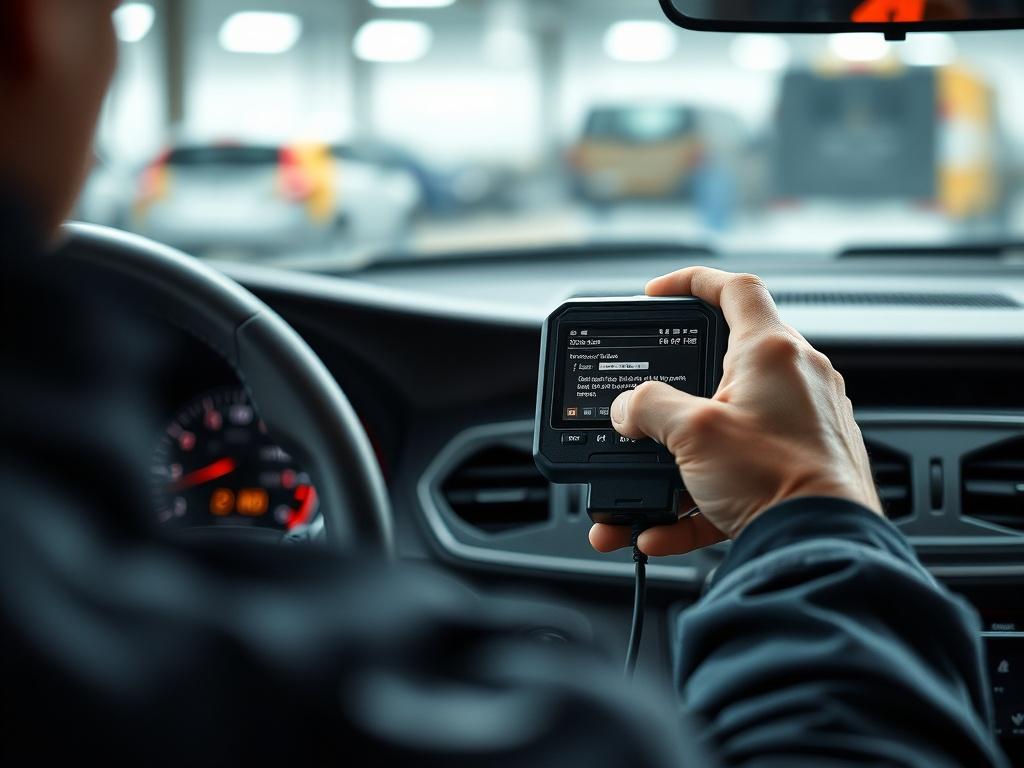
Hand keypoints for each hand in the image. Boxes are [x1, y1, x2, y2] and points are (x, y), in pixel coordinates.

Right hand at [590, 267, 881, 557]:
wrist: (821, 545)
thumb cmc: (778, 478)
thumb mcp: (693, 433)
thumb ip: (649, 409)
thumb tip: (628, 409)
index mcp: (772, 352)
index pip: (734, 289)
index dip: (691, 282)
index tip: (656, 294)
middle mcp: (795, 381)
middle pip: (721, 365)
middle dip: (674, 393)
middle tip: (645, 406)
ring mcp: (801, 426)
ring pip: (723, 431)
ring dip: (676, 461)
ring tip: (642, 490)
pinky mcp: (798, 468)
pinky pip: (734, 475)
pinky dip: (695, 497)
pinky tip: (661, 527)